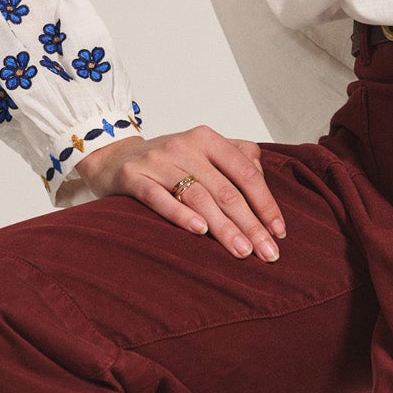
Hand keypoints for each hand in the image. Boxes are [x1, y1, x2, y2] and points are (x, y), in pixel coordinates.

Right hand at [71, 126, 287, 261]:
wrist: (114, 157)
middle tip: (267, 253)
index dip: (265, 203)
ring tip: (242, 252)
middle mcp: (185, 146)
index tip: (279, 231)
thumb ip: (236, 157)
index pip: (246, 172)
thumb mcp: (203, 151)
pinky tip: (198, 231)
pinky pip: (158, 198)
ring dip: (223, 227)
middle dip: (250, 224)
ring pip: (198, 196)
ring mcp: (158, 160)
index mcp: (208, 139)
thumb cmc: (168, 161)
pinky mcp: (133, 177)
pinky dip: (180, 214)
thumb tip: (264, 180)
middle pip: (225, 189)